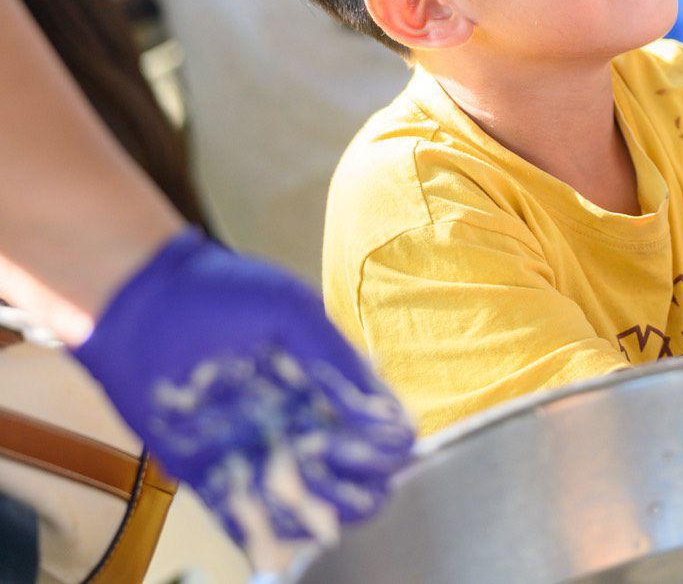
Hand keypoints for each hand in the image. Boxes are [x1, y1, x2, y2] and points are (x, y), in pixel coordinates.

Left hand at [72, 230, 414, 569]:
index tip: (354, 437)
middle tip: (320, 457)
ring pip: (314, 512)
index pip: (389, 436)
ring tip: (288, 486)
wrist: (143, 306)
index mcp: (335, 388)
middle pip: (364, 486)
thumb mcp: (291, 311)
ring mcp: (264, 453)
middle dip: (357, 486)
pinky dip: (264, 538)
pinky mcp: (214, 475)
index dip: (383, 447)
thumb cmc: (221, 293)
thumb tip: (380, 414)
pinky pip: (248, 522)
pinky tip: (272, 537)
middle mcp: (308, 426)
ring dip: (315, 513)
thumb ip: (335, 361)